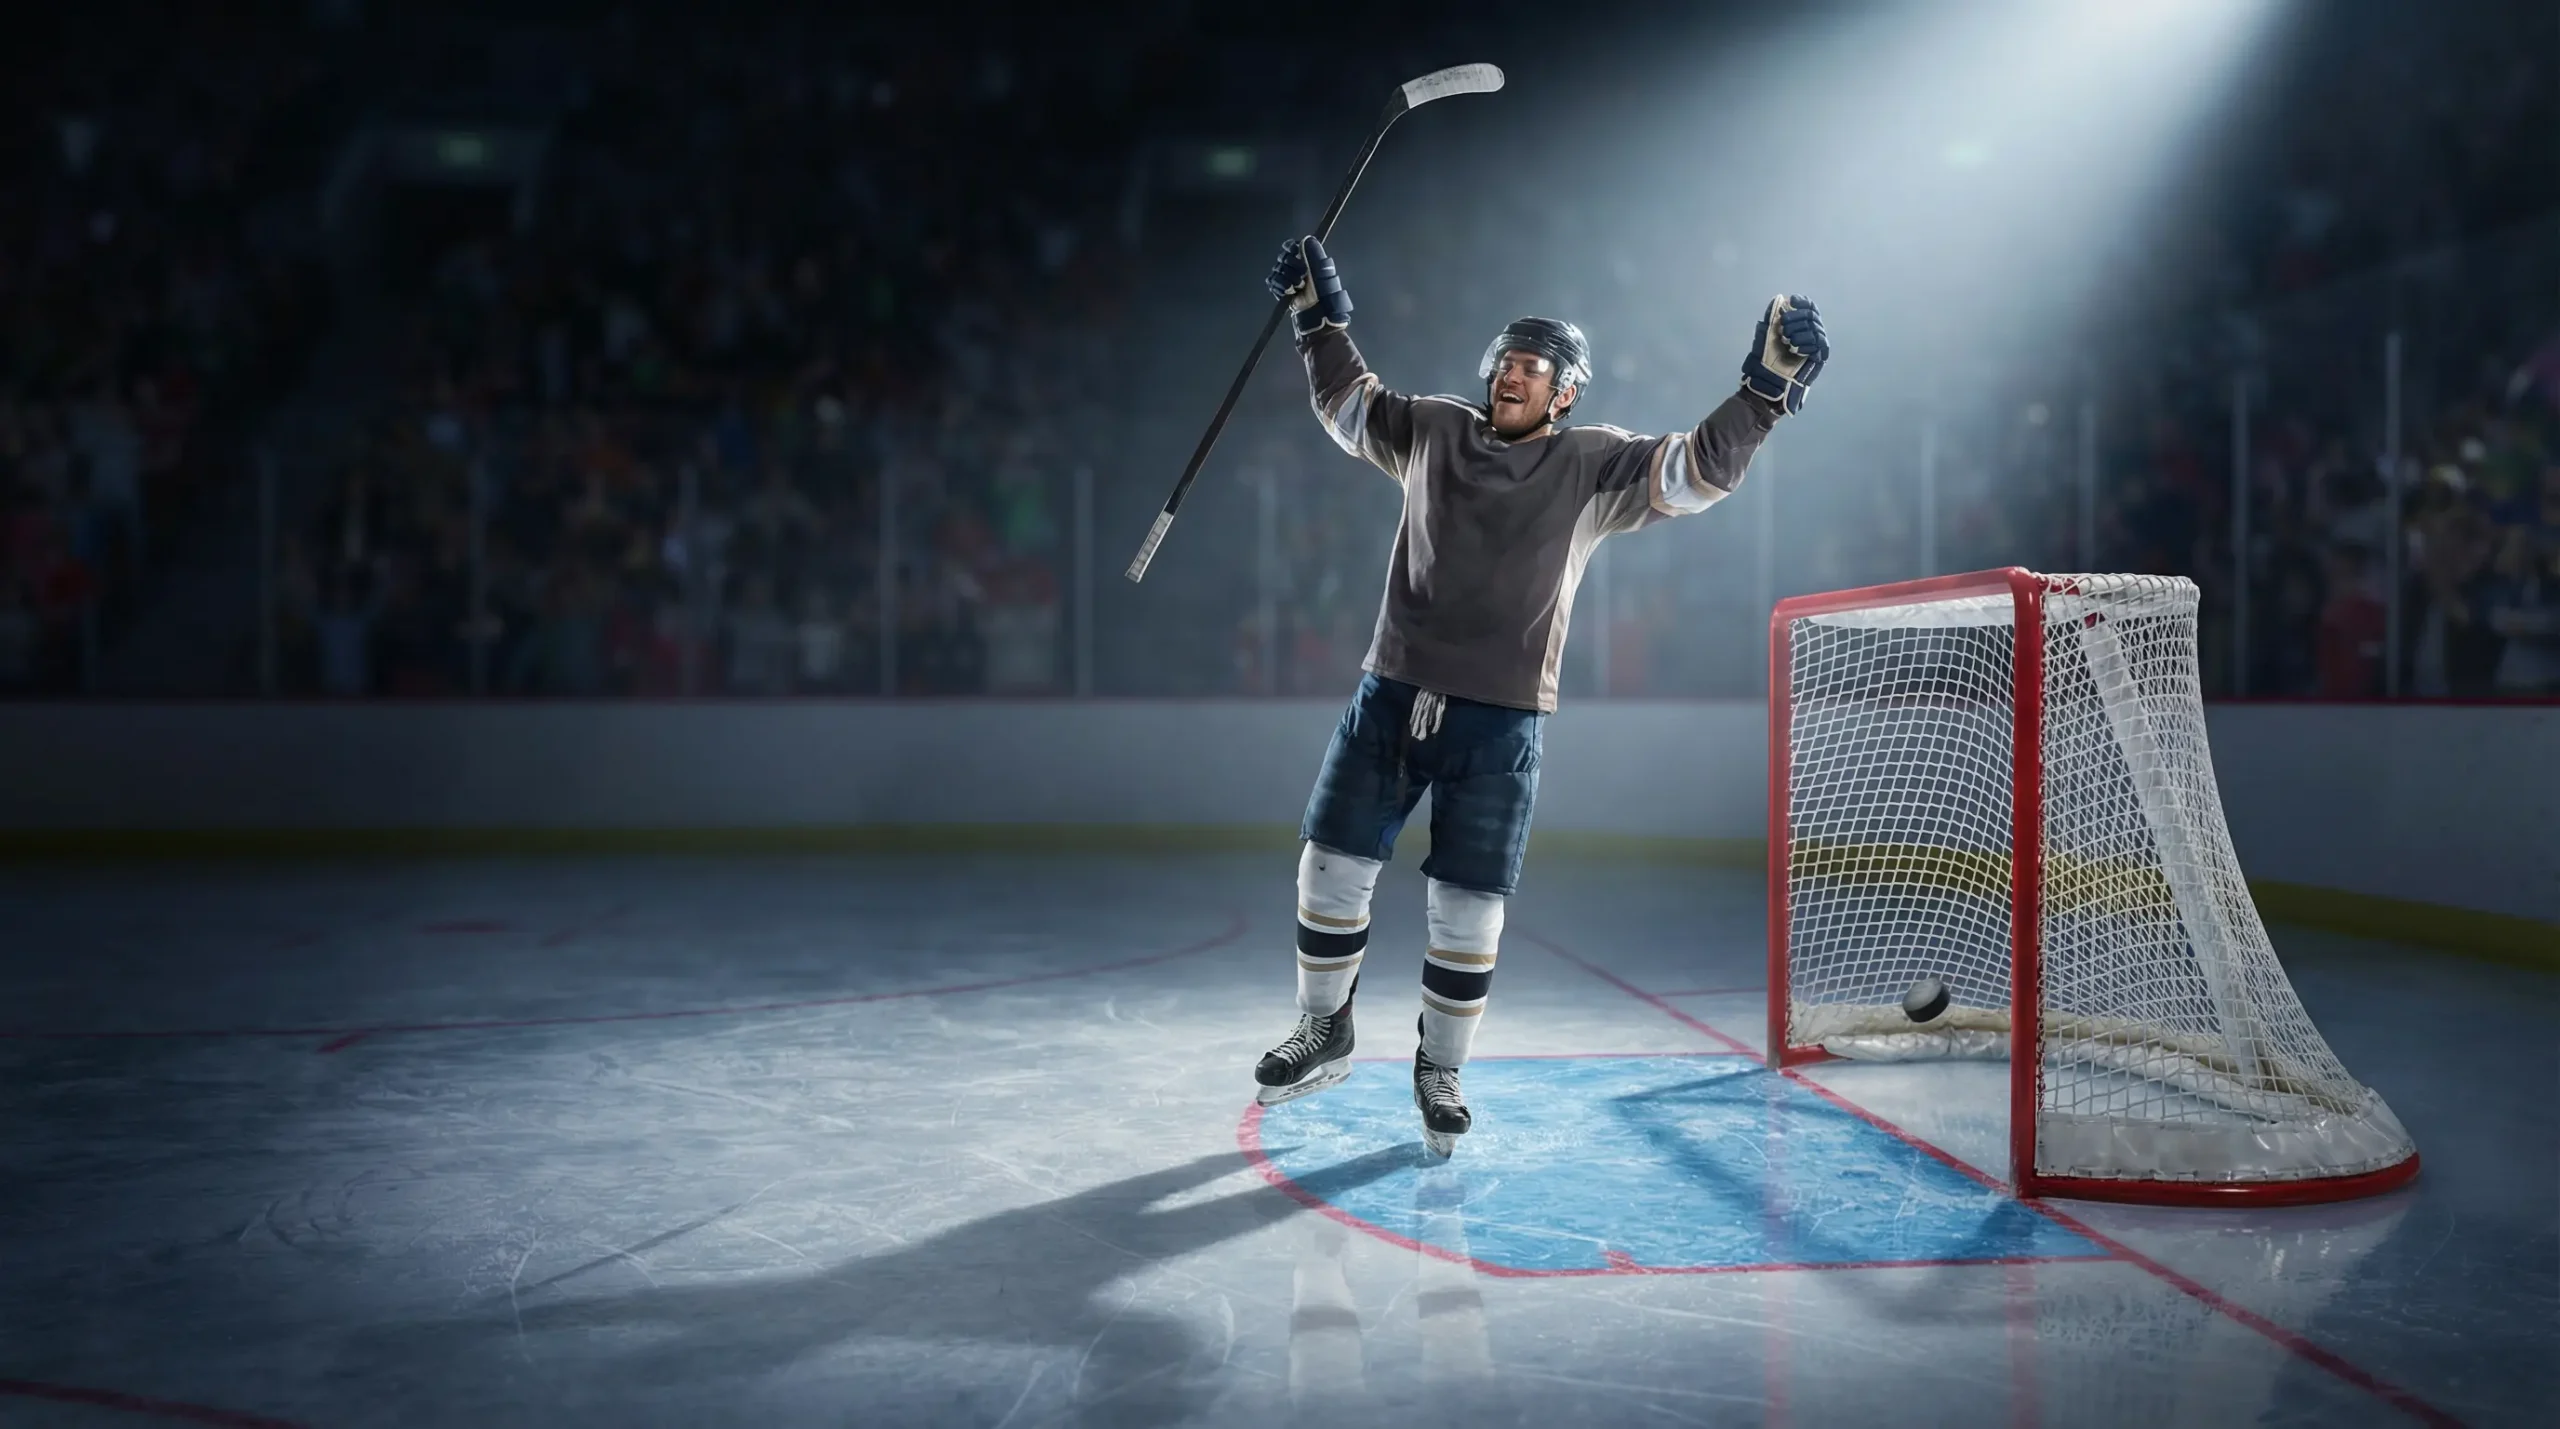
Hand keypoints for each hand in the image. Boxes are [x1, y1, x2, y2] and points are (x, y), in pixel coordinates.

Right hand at [1265, 236, 1353, 336]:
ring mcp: (1288, 279)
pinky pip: (1272, 282)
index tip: (1295, 254)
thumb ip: (1314, 255)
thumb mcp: (1323, 272)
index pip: (1291, 246)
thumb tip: (1306, 239)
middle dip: (1290, 266)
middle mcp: (1297, 268)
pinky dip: (1279, 287)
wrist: (1317, 317)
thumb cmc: (1325, 296)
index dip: (1290, 249)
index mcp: (1307, 260)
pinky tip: (1288, 293)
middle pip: (1282, 257)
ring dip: (1286, 278)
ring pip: (1276, 270)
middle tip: (1301, 277)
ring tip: (1297, 288)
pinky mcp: (1282, 291)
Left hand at [1741, 295, 1827, 414]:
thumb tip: (1780, 298)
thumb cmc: (1765, 358)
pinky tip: (1794, 349)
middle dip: (1796, 318)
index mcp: (1800, 324)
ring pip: (1815, 328)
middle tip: (1783, 329)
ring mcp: (1816, 345)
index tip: (1792, 301)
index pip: (1809, 307)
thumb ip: (1773, 316)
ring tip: (1786, 341)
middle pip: (1812, 315)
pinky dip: (1806, 343)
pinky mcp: (1820, 357)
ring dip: (1798, 331)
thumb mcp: (1766, 333)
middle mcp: (1811, 332)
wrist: (1767, 380)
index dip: (1802, 302)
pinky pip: (1819, 343)